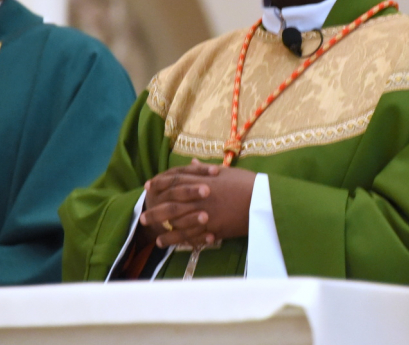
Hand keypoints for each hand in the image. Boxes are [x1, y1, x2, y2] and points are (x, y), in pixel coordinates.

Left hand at [140, 159, 256, 247]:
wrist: (264, 200)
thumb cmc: (247, 183)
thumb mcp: (226, 172)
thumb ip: (206, 170)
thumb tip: (193, 163)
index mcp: (203, 180)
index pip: (175, 180)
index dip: (159, 183)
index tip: (148, 186)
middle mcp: (200, 197)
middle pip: (172, 204)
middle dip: (156, 211)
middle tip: (144, 217)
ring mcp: (206, 214)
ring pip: (179, 223)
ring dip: (165, 230)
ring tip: (155, 237)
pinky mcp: (214, 228)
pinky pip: (193, 236)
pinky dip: (179, 240)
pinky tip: (170, 244)